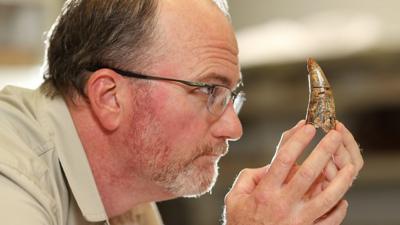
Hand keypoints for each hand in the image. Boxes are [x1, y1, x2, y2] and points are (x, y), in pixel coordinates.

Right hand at [224, 121, 356, 224]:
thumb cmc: (240, 221)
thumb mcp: (235, 197)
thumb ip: (249, 177)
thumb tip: (269, 165)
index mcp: (265, 192)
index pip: (284, 160)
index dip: (297, 141)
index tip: (308, 127)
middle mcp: (283, 204)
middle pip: (308, 174)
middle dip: (323, 151)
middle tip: (333, 135)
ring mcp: (298, 220)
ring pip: (326, 198)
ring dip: (340, 180)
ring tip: (350, 166)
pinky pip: (329, 221)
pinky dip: (339, 210)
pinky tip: (343, 198)